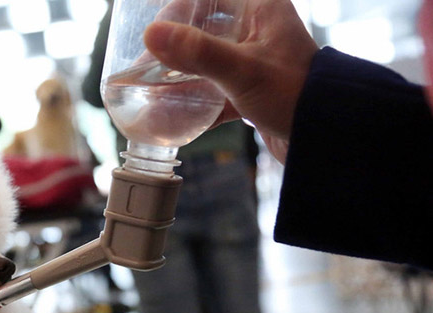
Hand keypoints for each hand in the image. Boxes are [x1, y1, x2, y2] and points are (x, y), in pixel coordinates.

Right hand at [144, 0, 317, 161]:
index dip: (176, 9)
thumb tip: (151, 34)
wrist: (327, 138)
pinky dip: (194, 101)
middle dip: (172, 47)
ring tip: (152, 90)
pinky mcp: (252, 89)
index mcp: (260, 8)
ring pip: (206, 59)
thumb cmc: (295, 95)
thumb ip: (197, 52)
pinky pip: (214, 88)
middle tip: (146, 66)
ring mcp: (254, 60)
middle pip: (202, 28)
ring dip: (179, 75)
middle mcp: (257, 29)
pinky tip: (172, 115)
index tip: (151, 31)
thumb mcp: (242, 71)